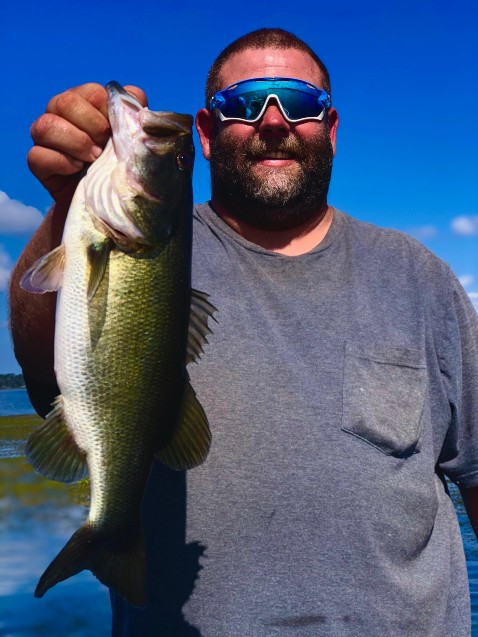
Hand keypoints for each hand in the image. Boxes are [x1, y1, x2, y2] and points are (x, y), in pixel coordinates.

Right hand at [28, 83, 146, 206]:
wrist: (106, 201)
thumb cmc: (121, 164)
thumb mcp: (134, 140)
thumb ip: (135, 114)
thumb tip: (135, 97)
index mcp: (86, 103)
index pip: (92, 93)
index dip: (106, 113)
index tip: (117, 133)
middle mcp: (61, 114)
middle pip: (65, 102)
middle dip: (91, 127)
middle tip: (104, 148)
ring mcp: (46, 137)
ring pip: (45, 126)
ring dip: (75, 143)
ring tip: (93, 159)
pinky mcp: (39, 162)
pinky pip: (37, 155)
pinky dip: (61, 162)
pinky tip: (77, 170)